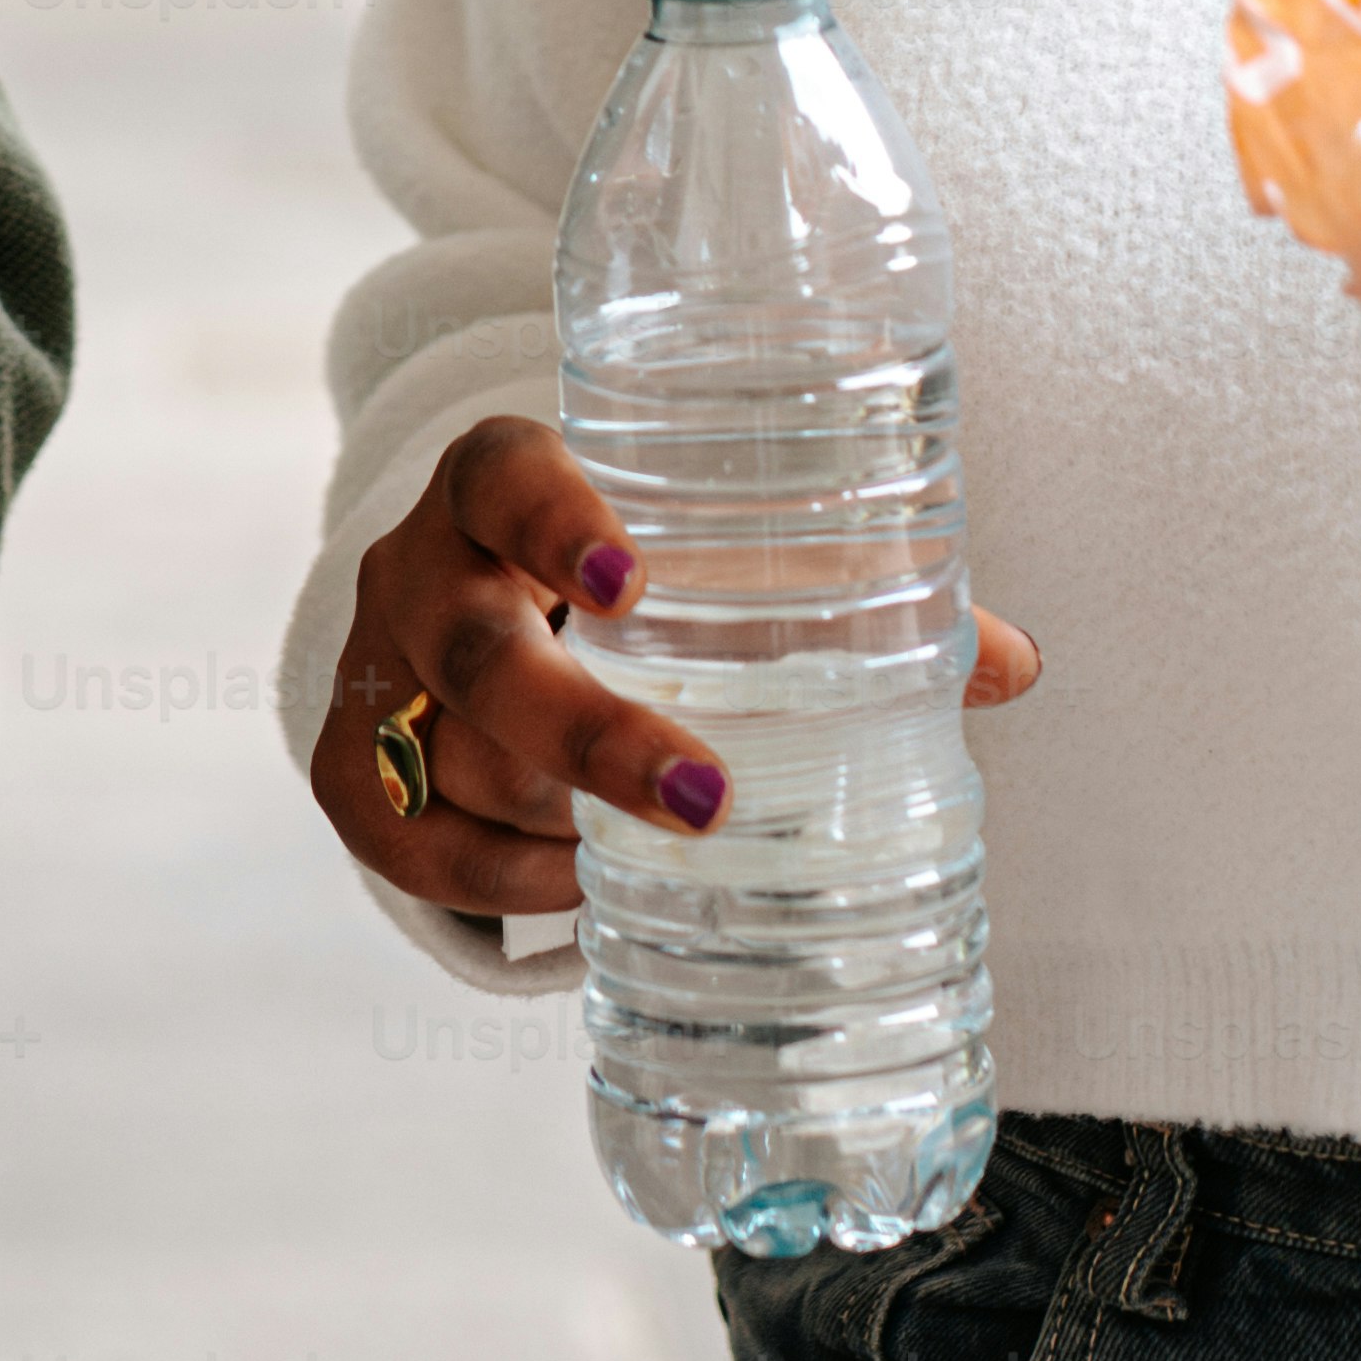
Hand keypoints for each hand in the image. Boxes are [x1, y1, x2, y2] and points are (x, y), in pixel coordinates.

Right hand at [308, 417, 1043, 921]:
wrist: (467, 599)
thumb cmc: (625, 572)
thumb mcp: (709, 557)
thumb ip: (844, 593)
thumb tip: (1012, 665)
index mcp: (499, 480)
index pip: (502, 473)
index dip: (558, 520)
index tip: (637, 580)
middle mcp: (419, 564)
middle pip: (479, 648)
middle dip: (589, 731)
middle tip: (708, 795)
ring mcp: (372, 668)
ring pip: (456, 757)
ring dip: (565, 818)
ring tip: (667, 847)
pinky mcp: (348, 767)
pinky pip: (408, 841)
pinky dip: (500, 878)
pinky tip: (578, 888)